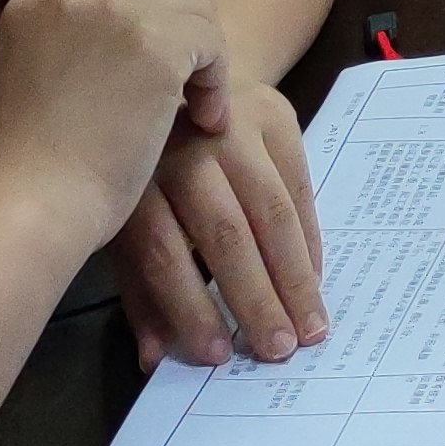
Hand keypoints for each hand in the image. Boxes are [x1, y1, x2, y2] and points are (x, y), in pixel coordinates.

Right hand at [0, 0, 231, 269]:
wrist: (32, 206)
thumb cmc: (29, 173)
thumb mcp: (28, 84)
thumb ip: (65, 48)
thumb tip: (126, 46)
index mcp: (29, 5)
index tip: (158, 23)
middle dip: (177, 35)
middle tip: (182, 88)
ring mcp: (115, 12)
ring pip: (192, 10)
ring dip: (202, 60)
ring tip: (196, 111)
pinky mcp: (156, 41)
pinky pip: (212, 43)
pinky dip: (217, 83)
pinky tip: (204, 121)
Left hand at [113, 73, 322, 368]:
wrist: (183, 85)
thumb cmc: (149, 174)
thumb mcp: (129, 227)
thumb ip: (142, 292)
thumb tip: (154, 360)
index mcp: (136, 186)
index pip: (166, 256)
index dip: (191, 308)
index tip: (217, 356)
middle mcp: (183, 152)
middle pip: (226, 234)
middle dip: (256, 298)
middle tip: (280, 349)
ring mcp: (232, 128)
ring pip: (271, 212)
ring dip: (295, 277)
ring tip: (310, 326)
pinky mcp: (275, 116)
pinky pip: (300, 188)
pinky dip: (310, 239)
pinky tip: (316, 278)